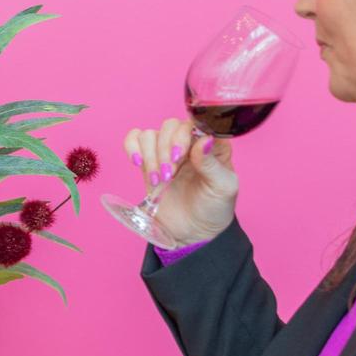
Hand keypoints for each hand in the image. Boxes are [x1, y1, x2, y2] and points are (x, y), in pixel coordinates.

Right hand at [123, 118, 239, 245]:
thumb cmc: (214, 209)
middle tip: (170, 174)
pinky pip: (135, 140)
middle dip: (166, 149)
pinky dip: (132, 147)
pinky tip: (138, 163)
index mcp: (212, 144)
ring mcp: (167, 151)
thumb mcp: (223, 188)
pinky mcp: (149, 162)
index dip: (185, 134)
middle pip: (170, 126)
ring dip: (151, 156)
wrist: (193, 233)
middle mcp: (189, 143)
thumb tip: (203, 140)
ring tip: (159, 180)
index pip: (197, 122)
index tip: (182, 155)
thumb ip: (212, 164)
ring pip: (151, 134)